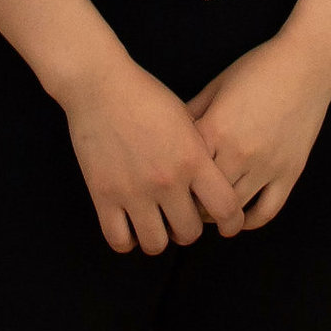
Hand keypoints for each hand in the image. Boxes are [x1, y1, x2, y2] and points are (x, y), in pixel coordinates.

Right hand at [57, 56, 245, 254]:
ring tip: (155, 223)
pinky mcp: (103, 195)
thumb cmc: (146, 96)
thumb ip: (201, 153)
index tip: (227, 224)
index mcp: (193, 159)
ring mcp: (134, 191)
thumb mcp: (186, 119)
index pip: (226, 209)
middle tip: (181, 218)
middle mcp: (167, 180)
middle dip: (188, 229)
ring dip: (159, 238)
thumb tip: (216, 181)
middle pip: (189, 233)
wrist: (100, 85)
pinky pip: (119, 240)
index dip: (231, 222)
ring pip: (155, 244)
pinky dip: (127, 240)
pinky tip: (130, 225)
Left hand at [188, 33, 330, 228]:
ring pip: (233, 210)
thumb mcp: (216, 86)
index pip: (183, 171)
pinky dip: (250, 221)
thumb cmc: (258, 69)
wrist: (307, 64)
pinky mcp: (290, 174)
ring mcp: (266, 166)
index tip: (169, 186)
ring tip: (209, 212)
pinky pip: (267, 211)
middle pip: (204, 197)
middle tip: (185, 204)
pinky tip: (240, 217)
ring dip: (217, 216)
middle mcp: (238, 153)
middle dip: (191, 204)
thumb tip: (169, 138)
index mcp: (215, 129)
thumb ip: (192, 114)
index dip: (173, 182)